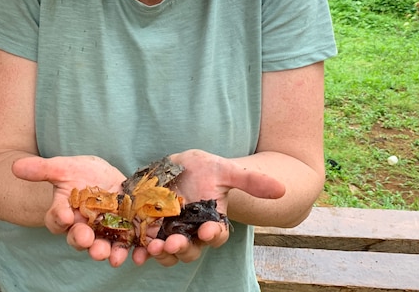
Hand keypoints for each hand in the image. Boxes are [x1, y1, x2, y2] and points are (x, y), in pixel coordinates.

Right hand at [12, 155, 130, 265]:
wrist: (103, 178)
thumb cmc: (79, 174)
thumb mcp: (63, 168)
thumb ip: (42, 169)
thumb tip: (15, 166)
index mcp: (64, 213)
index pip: (57, 220)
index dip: (59, 219)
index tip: (64, 215)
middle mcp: (82, 227)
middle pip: (80, 239)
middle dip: (84, 241)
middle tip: (88, 241)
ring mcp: (104, 231)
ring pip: (104, 246)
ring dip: (109, 253)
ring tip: (112, 257)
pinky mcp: (126, 231)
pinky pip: (130, 244)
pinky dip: (137, 251)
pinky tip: (142, 254)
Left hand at [133, 149, 284, 266]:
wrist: (179, 165)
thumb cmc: (206, 168)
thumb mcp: (226, 170)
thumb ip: (251, 181)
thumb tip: (282, 189)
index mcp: (213, 222)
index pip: (216, 235)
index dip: (212, 234)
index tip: (207, 229)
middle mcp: (192, 233)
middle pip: (190, 249)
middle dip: (182, 248)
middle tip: (173, 243)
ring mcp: (170, 232)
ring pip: (168, 251)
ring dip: (161, 253)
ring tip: (154, 247)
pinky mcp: (150, 228)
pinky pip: (146, 244)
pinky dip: (142, 250)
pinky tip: (137, 252)